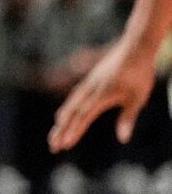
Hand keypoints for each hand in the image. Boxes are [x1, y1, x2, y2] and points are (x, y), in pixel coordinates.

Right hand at [53, 32, 159, 148]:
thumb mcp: (138, 98)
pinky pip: (75, 96)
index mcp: (101, 96)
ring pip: (71, 104)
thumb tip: (122, 139)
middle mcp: (90, 90)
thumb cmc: (139, 74)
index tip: (64, 145)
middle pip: (72, 113)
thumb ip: (128, 118)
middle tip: (53, 145)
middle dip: (61, 130)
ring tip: (55, 130)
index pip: (84, 118)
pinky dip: (68, 106)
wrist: (135, 48)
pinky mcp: (91, 79)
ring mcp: (89, 83)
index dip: (73, 131)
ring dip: (62, 119)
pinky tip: (68, 112)